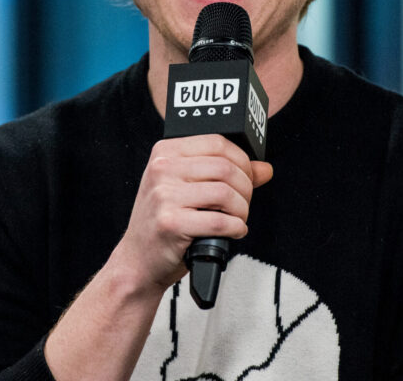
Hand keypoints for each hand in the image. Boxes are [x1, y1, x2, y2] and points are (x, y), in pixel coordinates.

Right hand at [111, 134, 273, 293]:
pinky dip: (235, 228)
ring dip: (242, 210)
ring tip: (237, 219)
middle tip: (243, 204)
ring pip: (225, 194)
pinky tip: (232, 231)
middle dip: (246, 188)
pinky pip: (220, 222)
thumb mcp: (188, 188)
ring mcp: (163, 196)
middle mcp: (162, 169)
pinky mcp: (170, 224)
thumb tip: (264, 168)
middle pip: (225, 168)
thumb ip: (226, 174)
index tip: (248, 177)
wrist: (138, 260)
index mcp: (165, 152)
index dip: (243, 161)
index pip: (217, 142)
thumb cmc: (165, 221)